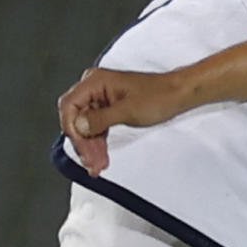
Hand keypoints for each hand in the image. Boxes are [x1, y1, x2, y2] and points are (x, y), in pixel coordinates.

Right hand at [57, 66, 191, 173]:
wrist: (177, 94)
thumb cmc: (159, 96)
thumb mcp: (128, 110)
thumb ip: (100, 119)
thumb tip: (79, 126)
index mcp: (96, 81)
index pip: (70, 106)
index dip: (73, 130)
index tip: (82, 148)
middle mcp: (95, 86)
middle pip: (76, 118)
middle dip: (84, 143)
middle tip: (92, 163)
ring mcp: (101, 96)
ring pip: (86, 125)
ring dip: (91, 147)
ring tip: (98, 165)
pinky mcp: (108, 106)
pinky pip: (96, 126)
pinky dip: (98, 142)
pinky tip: (101, 157)